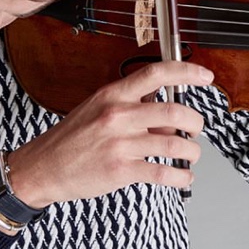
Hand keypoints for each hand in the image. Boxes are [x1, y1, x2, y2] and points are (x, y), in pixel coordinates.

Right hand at [6, 61, 213, 207]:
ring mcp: (120, 144)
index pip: (156, 74)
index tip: (205, 77)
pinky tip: (182, 176)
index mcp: (114, 95)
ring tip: (190, 155)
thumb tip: (168, 113)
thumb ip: (133, 107)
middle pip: (174, 112)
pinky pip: (164, 173)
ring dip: (192, 152)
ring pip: (174, 145)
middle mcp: (118, 116)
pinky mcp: (121, 170)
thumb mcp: (98, 109)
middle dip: (195, 122)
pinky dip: (181, 176)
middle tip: (196, 128)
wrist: (44, 167)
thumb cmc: (73, 138)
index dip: (187, 72)